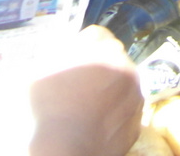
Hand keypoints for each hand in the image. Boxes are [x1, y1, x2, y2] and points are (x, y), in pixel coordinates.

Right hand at [28, 26, 141, 155]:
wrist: (66, 147)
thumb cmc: (49, 105)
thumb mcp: (42, 66)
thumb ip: (60, 49)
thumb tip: (68, 45)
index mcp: (105, 48)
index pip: (97, 35)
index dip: (82, 46)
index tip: (71, 60)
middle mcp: (127, 67)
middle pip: (113, 58)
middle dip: (99, 67)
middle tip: (78, 84)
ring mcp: (135, 96)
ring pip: (122, 84)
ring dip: (110, 89)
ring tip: (87, 106)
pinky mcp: (137, 121)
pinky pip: (126, 110)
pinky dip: (115, 112)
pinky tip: (96, 121)